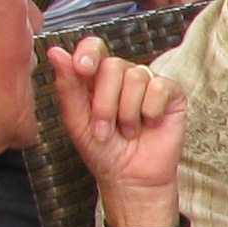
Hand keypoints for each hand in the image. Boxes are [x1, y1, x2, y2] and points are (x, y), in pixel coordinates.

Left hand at [47, 37, 186, 226]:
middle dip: (105, 103)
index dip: (89, 53)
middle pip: (113, 66)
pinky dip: (151, 111)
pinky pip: (160, 88)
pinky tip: (149, 124)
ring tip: (128, 131)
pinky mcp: (172, 94)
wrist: (130, 178)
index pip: (94, 47)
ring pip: (136, 77)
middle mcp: (123, 76)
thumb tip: (56, 52)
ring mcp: (149, 83)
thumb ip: (67, 86)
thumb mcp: (76, 120)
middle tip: (104, 129)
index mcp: (97, 78)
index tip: (83, 70)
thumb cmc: (102, 151)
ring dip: (128, 112)